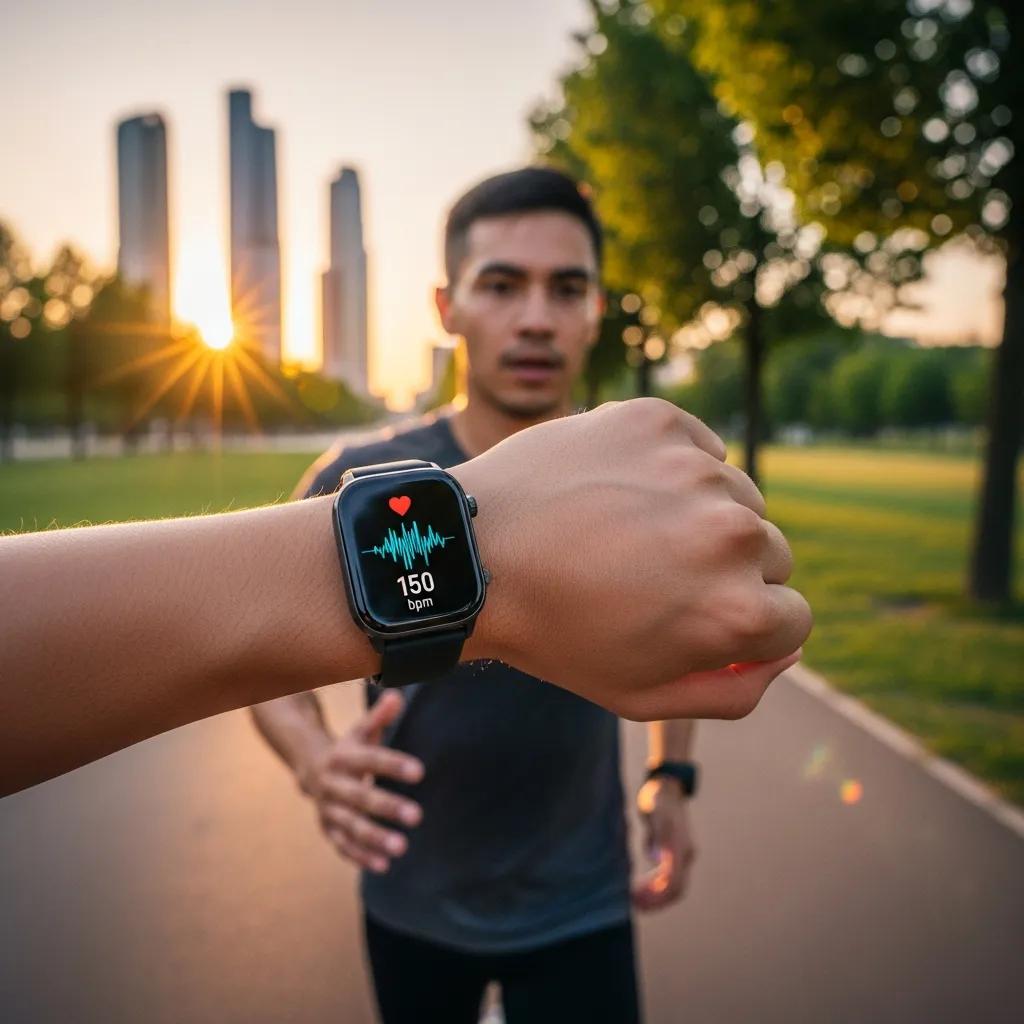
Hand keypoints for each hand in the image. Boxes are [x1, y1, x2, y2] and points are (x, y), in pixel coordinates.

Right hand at [298, 691, 423, 872]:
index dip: (394, 765)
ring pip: (351, 826)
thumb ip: (379, 716)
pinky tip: (384, 865)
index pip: (371, 760)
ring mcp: (328, 809)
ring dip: (375, 838)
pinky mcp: (328, 828)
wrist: (308, 765)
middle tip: (418, 816)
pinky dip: (361, 856)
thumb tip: (396, 695)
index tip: (421, 772)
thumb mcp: (361, 730)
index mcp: (342, 756)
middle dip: (388, 807)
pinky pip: (343, 845)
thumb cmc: (347, 748)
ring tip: (403, 847)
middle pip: (361, 797)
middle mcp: (332, 784)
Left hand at [456, 398, 811, 720]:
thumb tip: (785, 648)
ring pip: (737, 497)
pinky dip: (671, 468)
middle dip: (725, 571)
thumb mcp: (642, 696)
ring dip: (700, 515)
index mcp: (737, 611)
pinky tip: (619, 490)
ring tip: (627, 531)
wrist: (471, 553)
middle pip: (771, 555)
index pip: (792, 619)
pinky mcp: (659, 420)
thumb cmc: (553, 633)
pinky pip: (698, 448)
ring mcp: (696, 468)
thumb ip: (735, 687)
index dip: (740, 626)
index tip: (690, 616)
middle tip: (651, 575)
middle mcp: (733, 533)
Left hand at [631, 776, 696, 911]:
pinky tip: (640, 887)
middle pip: (676, 889)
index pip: (673, 883)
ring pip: (674, 887)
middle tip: (634, 904)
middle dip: (656, 901)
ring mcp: (682, 854)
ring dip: (656, 897)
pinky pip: (669, 878)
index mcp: (679, 846)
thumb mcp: (655, 812)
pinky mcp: (676, 854)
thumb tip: (656, 858)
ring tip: (635, 900)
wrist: (666, 786)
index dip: (656, 896)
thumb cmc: (658, 797)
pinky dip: (656, 887)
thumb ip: (657, 834)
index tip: (636, 898)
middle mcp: (685, 854)